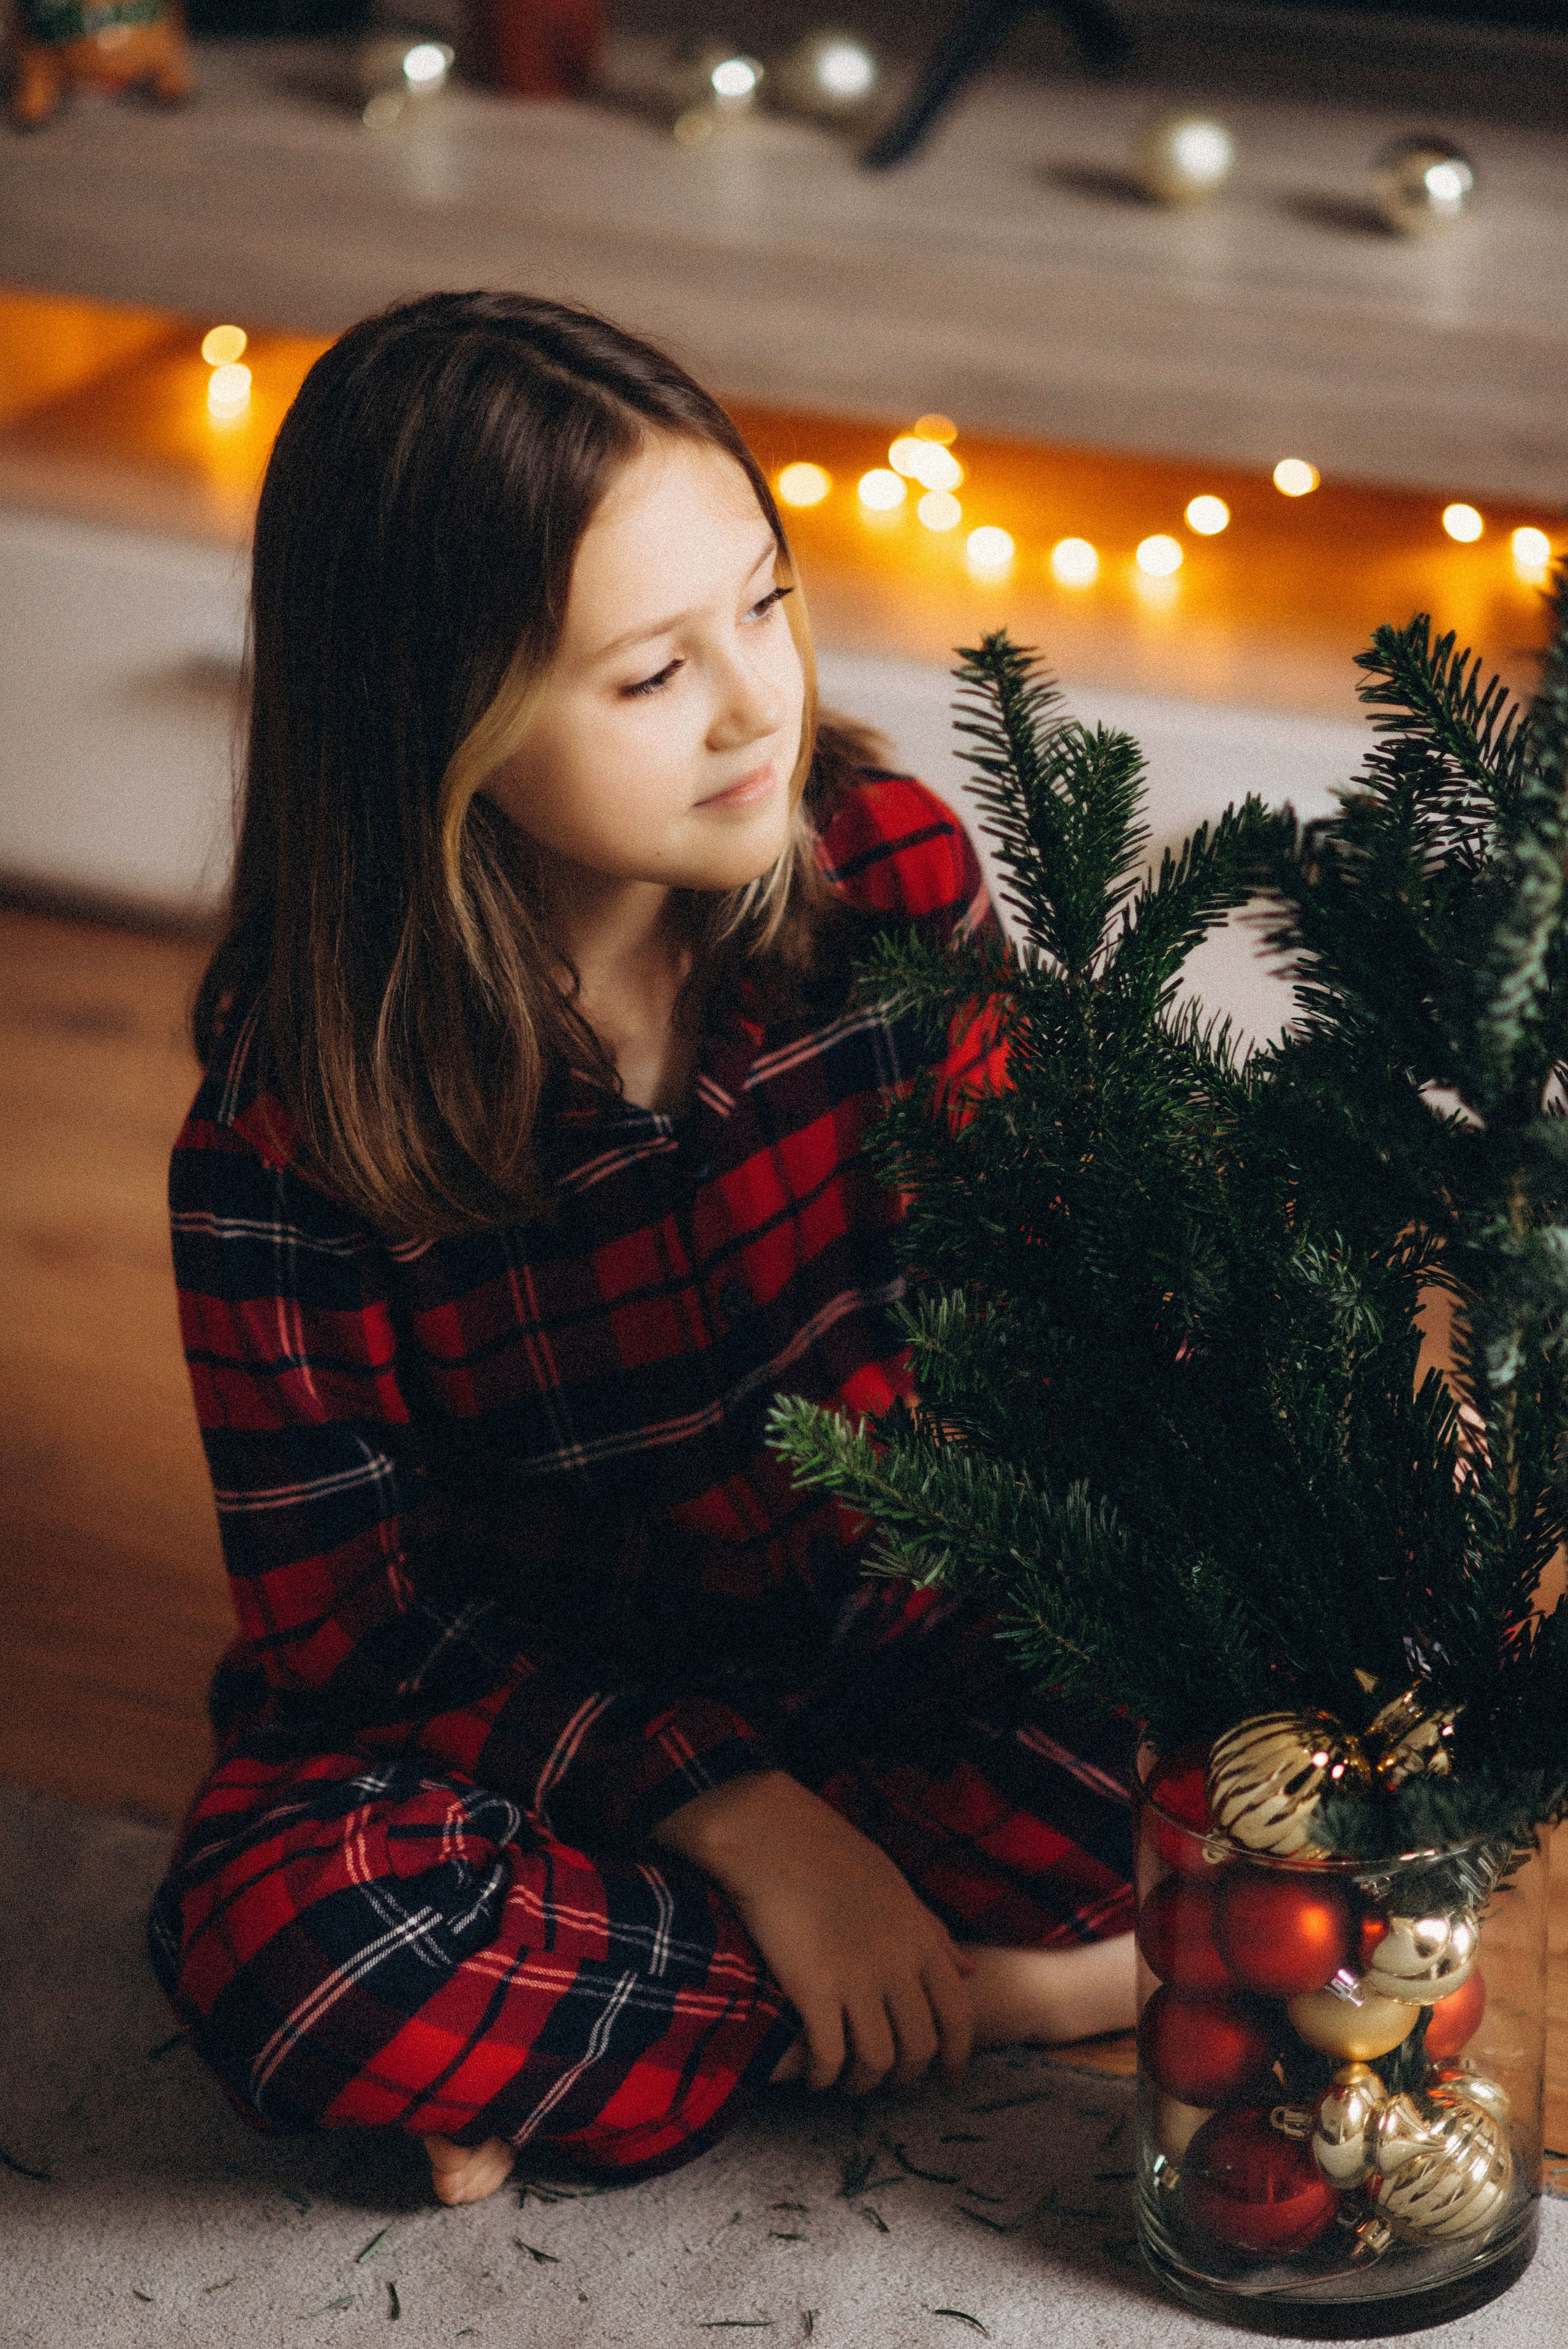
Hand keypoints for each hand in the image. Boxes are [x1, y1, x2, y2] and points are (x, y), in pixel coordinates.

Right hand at [651, 1769, 975, 2094]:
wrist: (771, 1834)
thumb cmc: (829, 1853)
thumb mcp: (894, 1885)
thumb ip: (932, 1931)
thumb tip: (970, 1970)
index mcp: (919, 1937)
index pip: (957, 2015)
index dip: (956, 2058)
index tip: (948, 2082)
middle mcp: (897, 1962)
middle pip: (920, 2047)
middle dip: (906, 2078)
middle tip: (888, 2085)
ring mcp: (857, 1977)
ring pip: (878, 2060)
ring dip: (864, 2083)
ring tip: (848, 2085)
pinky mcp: (814, 1988)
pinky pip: (830, 2055)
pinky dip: (825, 2077)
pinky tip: (815, 2077)